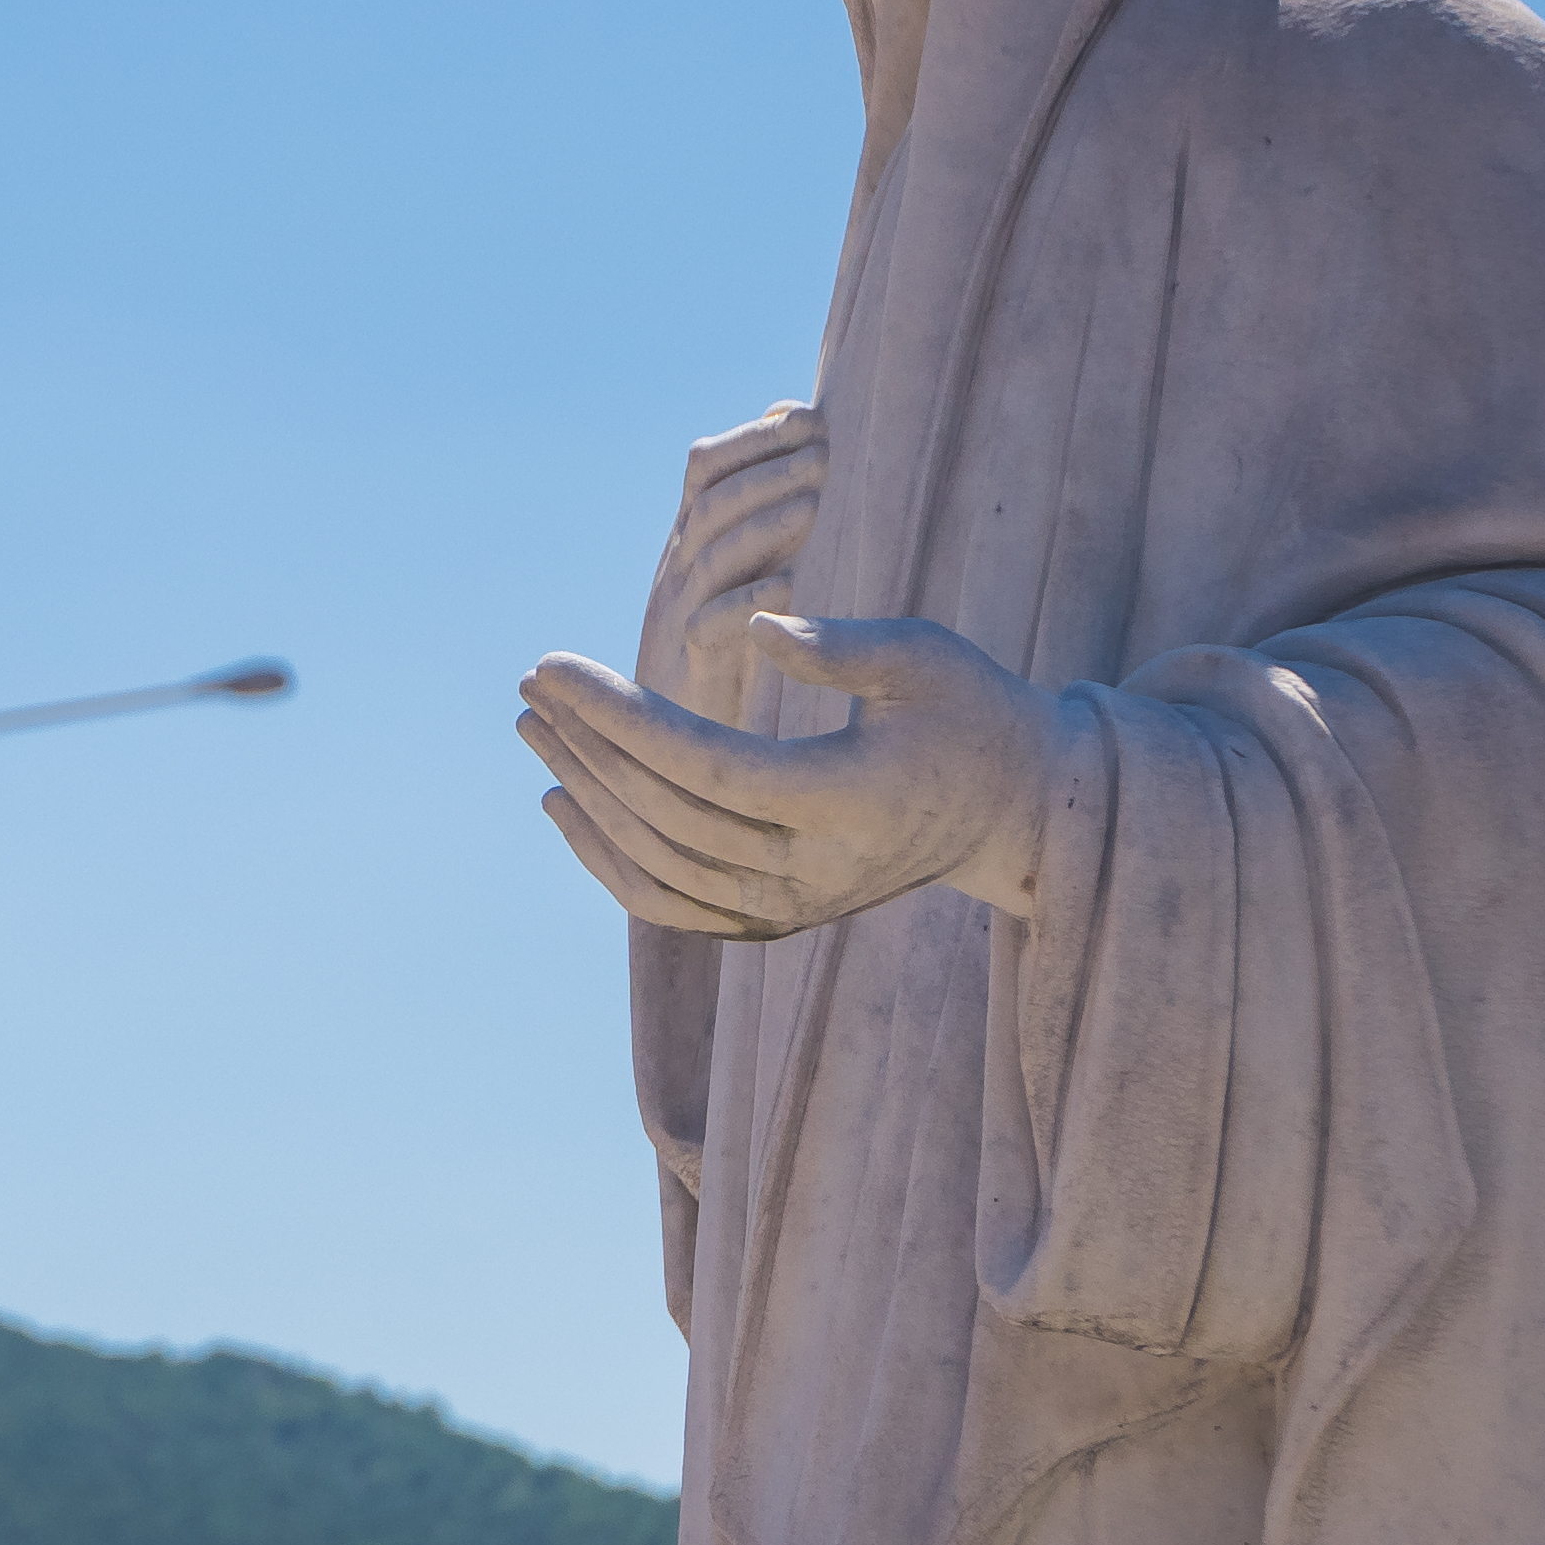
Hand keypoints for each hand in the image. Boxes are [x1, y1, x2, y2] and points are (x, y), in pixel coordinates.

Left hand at [517, 611, 1061, 937]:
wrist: (1011, 813)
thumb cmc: (967, 713)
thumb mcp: (923, 659)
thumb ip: (840, 646)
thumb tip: (753, 623)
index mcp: (850, 800)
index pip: (708, 764)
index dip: (622, 716)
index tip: (559, 662)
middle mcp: (816, 870)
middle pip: (670, 815)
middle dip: (589, 743)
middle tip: (533, 678)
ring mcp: (795, 905)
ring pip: (660, 868)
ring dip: (586, 795)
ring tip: (534, 725)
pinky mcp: (780, 920)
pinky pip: (673, 907)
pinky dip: (607, 863)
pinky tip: (562, 802)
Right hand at [635, 405, 823, 716]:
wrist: (668, 745)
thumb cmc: (724, 644)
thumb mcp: (745, 561)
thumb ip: (767, 496)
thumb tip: (792, 410)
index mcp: (690, 538)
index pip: (707, 467)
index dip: (754, 437)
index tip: (811, 419)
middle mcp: (676, 568)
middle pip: (711, 502)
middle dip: (767, 471)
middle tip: (823, 454)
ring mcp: (674, 615)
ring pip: (710, 556)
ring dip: (763, 526)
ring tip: (814, 505)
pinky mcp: (686, 669)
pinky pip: (709, 628)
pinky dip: (747, 603)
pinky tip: (788, 585)